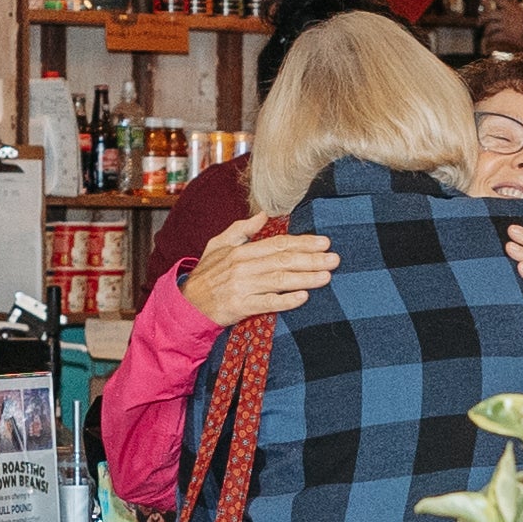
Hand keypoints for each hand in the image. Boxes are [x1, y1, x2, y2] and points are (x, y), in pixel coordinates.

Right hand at [175, 216, 334, 324]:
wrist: (187, 304)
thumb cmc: (206, 275)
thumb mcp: (218, 245)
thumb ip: (241, 230)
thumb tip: (263, 215)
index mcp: (241, 251)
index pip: (278, 244)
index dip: (303, 242)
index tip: (324, 242)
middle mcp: (243, 267)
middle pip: (283, 261)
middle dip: (311, 259)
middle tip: (335, 258)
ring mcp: (242, 287)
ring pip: (279, 280)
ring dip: (305, 278)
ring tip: (326, 276)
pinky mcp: (240, 306)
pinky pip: (267, 303)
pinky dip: (286, 300)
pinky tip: (303, 297)